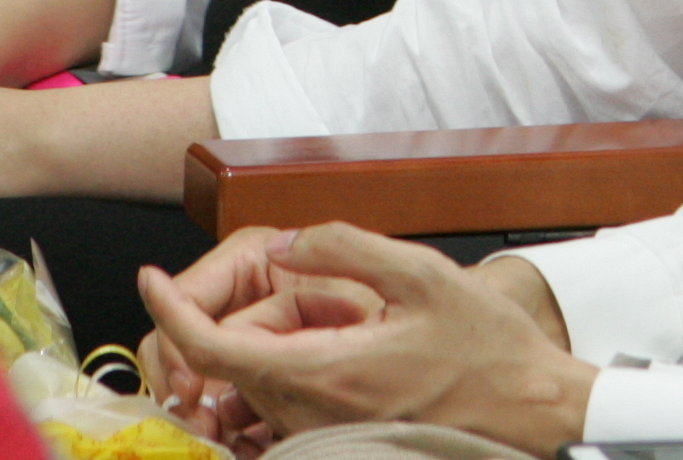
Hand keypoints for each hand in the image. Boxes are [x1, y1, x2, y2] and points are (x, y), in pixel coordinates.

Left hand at [138, 223, 598, 457]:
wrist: (531, 411)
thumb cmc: (486, 349)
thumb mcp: (421, 273)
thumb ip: (343, 246)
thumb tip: (285, 242)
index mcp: (324, 371)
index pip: (215, 348)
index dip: (171, 312)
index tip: (151, 278)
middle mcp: (311, 415)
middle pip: (232, 366)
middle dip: (242, 318)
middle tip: (304, 285)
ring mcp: (322, 436)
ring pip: (256, 386)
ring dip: (269, 346)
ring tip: (346, 319)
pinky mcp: (337, 444)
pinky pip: (283, 406)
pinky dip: (286, 370)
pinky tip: (336, 345)